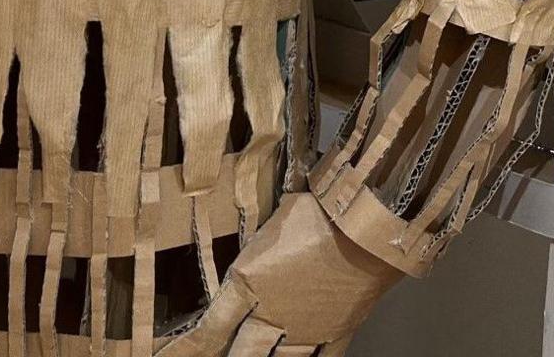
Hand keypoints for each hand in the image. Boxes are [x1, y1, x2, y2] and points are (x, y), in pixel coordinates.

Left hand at [155, 199, 401, 356]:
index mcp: (250, 283)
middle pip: (242, 354)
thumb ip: (256, 236)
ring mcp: (307, 327)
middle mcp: (273, 314)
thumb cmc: (319, 211)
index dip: (185, 350)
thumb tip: (243, 225)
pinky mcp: (338, 330)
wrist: (368, 224)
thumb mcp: (273, 216)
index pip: (210, 328)